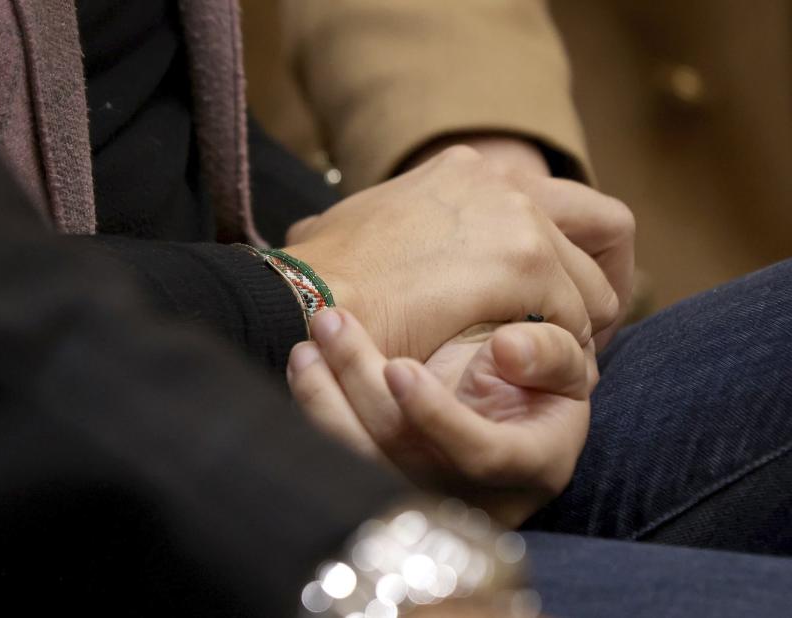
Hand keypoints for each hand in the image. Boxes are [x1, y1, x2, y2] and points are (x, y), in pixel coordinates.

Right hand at [285, 145, 619, 360]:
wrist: (302, 296)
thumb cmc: (321, 277)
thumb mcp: (353, 227)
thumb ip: (381, 225)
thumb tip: (343, 233)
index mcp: (464, 172)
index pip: (553, 205)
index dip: (565, 257)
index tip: (550, 302)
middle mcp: (499, 180)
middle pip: (601, 226)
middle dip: (599, 283)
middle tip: (583, 332)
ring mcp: (514, 217)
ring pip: (595, 284)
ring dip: (582, 329)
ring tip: (555, 369)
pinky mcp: (521, 262)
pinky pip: (575, 319)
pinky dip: (564, 353)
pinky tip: (534, 379)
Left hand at [287, 308, 594, 527]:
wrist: (508, 416)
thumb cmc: (537, 389)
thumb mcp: (563, 371)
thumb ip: (548, 356)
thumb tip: (507, 348)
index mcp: (527, 465)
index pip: (479, 454)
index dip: (436, 416)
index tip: (399, 368)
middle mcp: (469, 494)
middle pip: (404, 455)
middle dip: (361, 383)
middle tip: (332, 322)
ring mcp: (421, 495)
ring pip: (360, 464)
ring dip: (324, 400)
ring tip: (307, 345)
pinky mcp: (381, 486)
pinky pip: (338, 457)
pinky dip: (314, 411)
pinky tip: (303, 366)